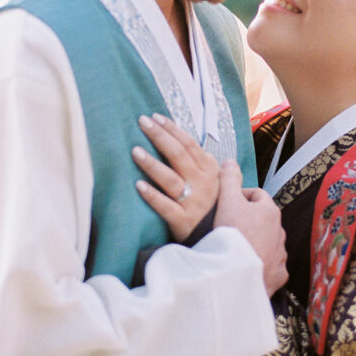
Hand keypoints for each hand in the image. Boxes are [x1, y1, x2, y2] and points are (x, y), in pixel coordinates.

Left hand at [133, 113, 219, 241]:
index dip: (172, 129)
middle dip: (159, 136)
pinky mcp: (182, 220)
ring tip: (135, 150)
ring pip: (170, 178)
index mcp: (209, 170)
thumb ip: (210, 164)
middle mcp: (202, 183)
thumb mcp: (220, 182)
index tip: (155, 117)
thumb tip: (207, 147)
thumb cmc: (215, 206)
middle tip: (142, 122)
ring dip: (152, 164)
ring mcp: (192, 202)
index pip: (189, 144)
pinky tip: (138, 185)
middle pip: (178, 155)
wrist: (221, 238)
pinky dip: (152, 195)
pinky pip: (165, 206)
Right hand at [215, 160, 287, 297]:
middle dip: (250, 220)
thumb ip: (228, 180)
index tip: (227, 204)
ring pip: (270, 243)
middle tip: (229, 227)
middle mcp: (280, 231)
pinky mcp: (279, 274)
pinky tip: (248, 267)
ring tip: (238, 248)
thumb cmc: (233, 234)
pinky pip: (272, 266)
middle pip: (264, 220)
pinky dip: (262, 264)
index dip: (241, 196)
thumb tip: (230, 161)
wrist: (239, 273)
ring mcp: (281, 254)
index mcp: (270, 211)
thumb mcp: (227, 201)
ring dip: (257, 243)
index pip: (257, 195)